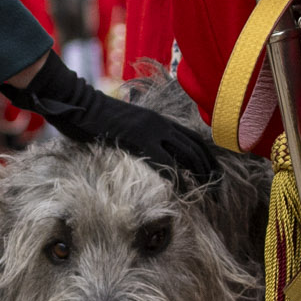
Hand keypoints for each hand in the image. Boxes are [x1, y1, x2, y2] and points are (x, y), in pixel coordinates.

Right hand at [15, 56, 218, 187]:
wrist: (81, 104)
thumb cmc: (98, 119)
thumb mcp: (128, 127)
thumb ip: (143, 139)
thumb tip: (149, 156)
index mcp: (161, 121)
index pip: (195, 139)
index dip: (209, 159)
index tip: (217, 177)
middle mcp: (162, 123)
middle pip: (196, 148)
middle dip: (211, 172)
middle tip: (219, 193)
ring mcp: (152, 130)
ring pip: (187, 154)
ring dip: (201, 176)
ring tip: (210, 195)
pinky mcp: (139, 139)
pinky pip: (165, 160)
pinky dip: (177, 176)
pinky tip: (185, 190)